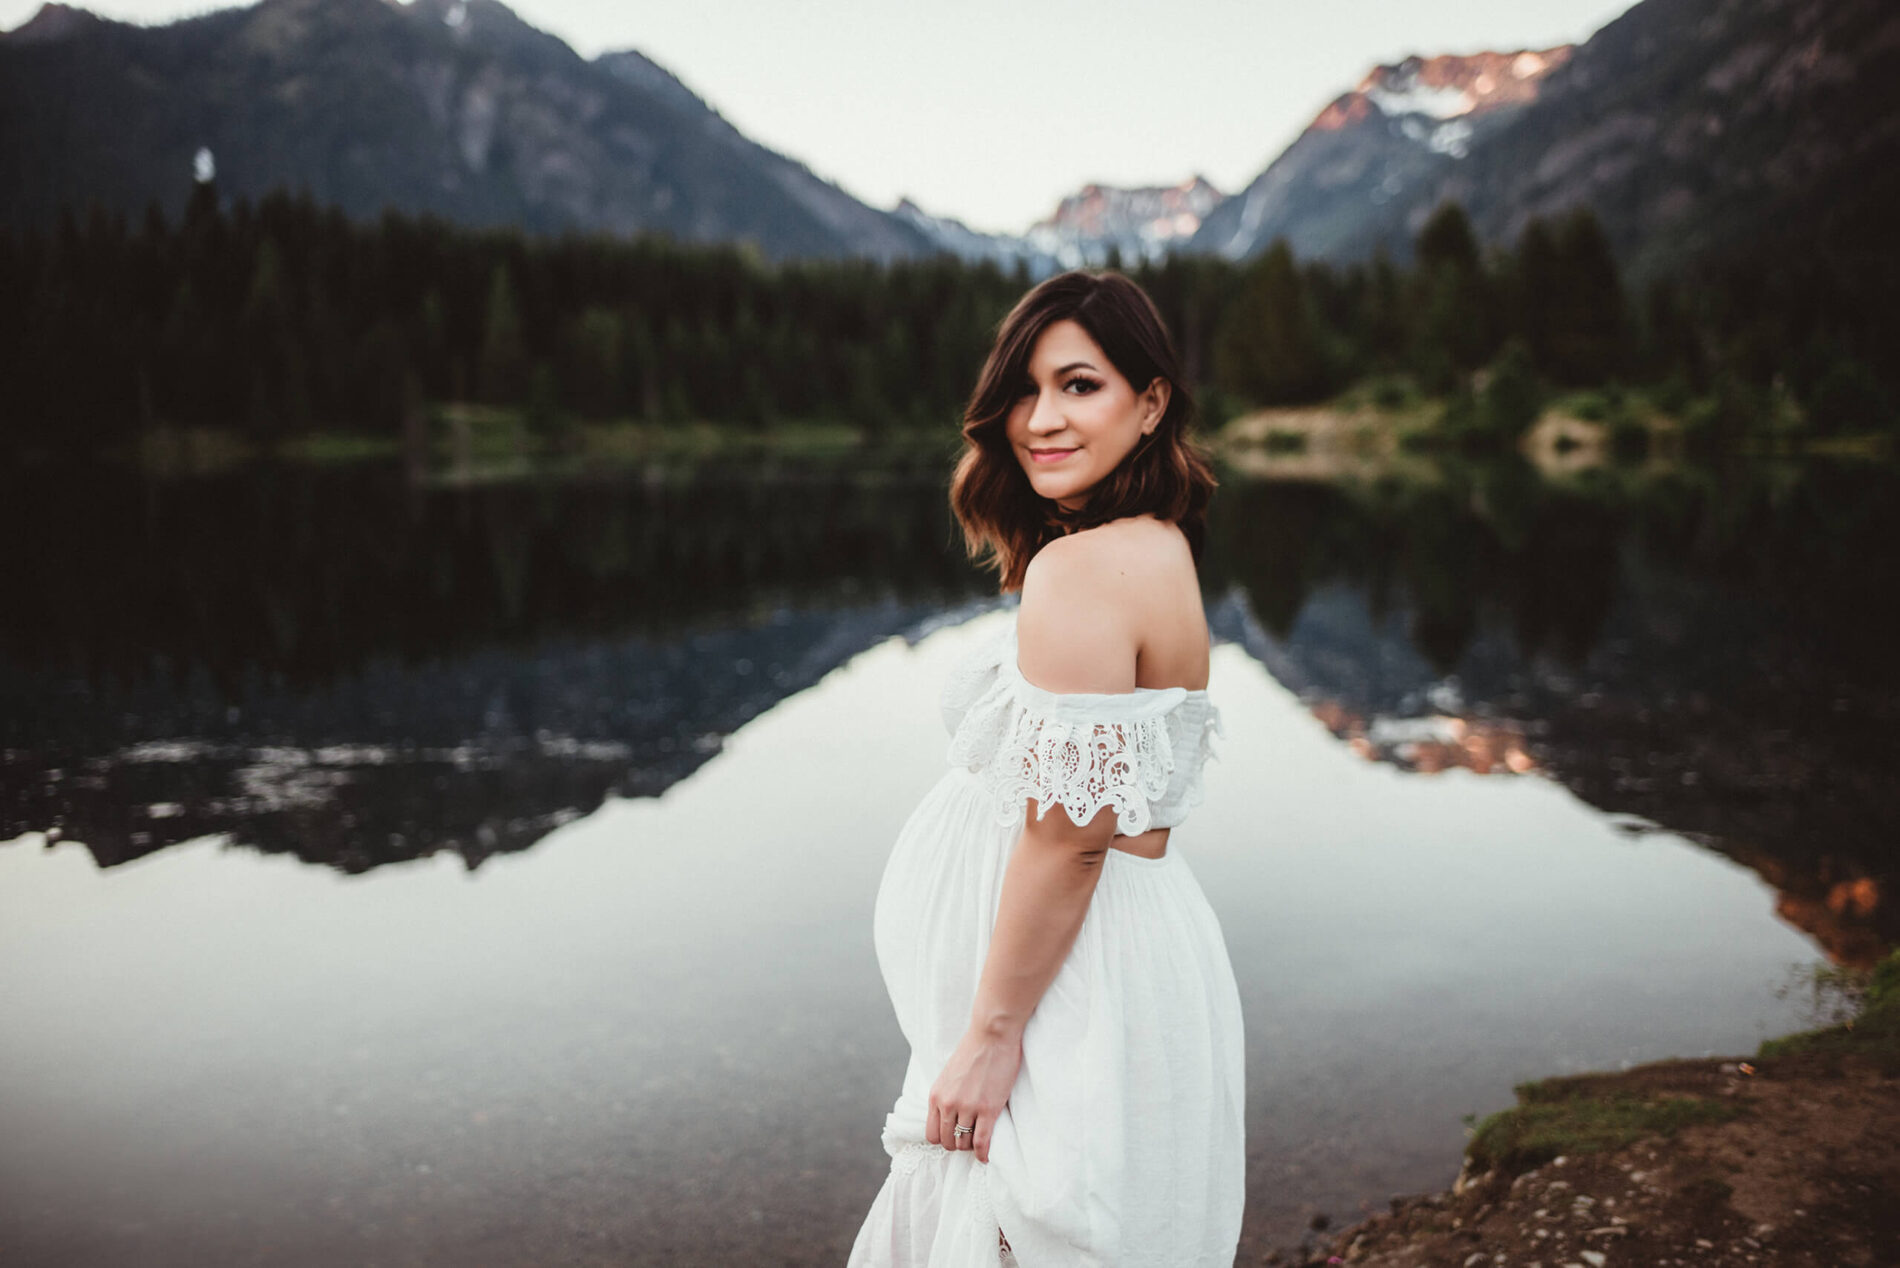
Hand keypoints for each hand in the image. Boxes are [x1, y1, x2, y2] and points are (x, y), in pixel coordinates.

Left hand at [925, 1026, 1021, 1163]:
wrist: (992, 1035)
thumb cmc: (973, 1050)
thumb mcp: (949, 1073)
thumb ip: (946, 1094)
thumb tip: (949, 1113)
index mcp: (936, 1095)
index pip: (931, 1133)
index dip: (942, 1139)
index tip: (952, 1137)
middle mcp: (948, 1104)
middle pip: (946, 1141)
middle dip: (957, 1144)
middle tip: (967, 1140)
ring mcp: (968, 1107)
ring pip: (964, 1143)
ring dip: (970, 1146)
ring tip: (978, 1142)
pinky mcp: (988, 1109)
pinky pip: (981, 1141)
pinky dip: (982, 1153)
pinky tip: (985, 1157)